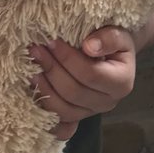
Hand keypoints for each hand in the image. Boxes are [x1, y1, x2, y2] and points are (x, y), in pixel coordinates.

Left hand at [29, 26, 136, 140]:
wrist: (110, 55)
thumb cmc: (112, 43)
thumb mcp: (119, 34)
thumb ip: (109, 38)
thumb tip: (90, 47)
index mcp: (121, 83)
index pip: (90, 74)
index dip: (68, 58)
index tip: (52, 41)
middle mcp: (107, 102)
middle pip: (74, 92)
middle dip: (52, 69)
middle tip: (36, 50)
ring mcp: (90, 112)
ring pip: (63, 109)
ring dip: (44, 87)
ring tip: (32, 66)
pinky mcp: (76, 117)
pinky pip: (57, 118)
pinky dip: (44, 105)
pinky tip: (34, 86)